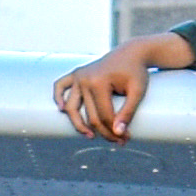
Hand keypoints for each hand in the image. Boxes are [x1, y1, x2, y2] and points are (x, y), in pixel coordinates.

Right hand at [50, 37, 183, 140]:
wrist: (131, 53)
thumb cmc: (136, 72)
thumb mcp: (138, 91)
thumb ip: (128, 112)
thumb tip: (118, 133)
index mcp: (99, 82)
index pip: (104, 116)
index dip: (115, 131)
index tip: (126, 139)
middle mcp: (84, 79)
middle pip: (90, 116)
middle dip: (104, 132)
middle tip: (117, 141)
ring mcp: (78, 76)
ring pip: (72, 108)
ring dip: (79, 125)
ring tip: (90, 136)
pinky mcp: (76, 73)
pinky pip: (60, 86)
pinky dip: (58, 97)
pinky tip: (61, 110)